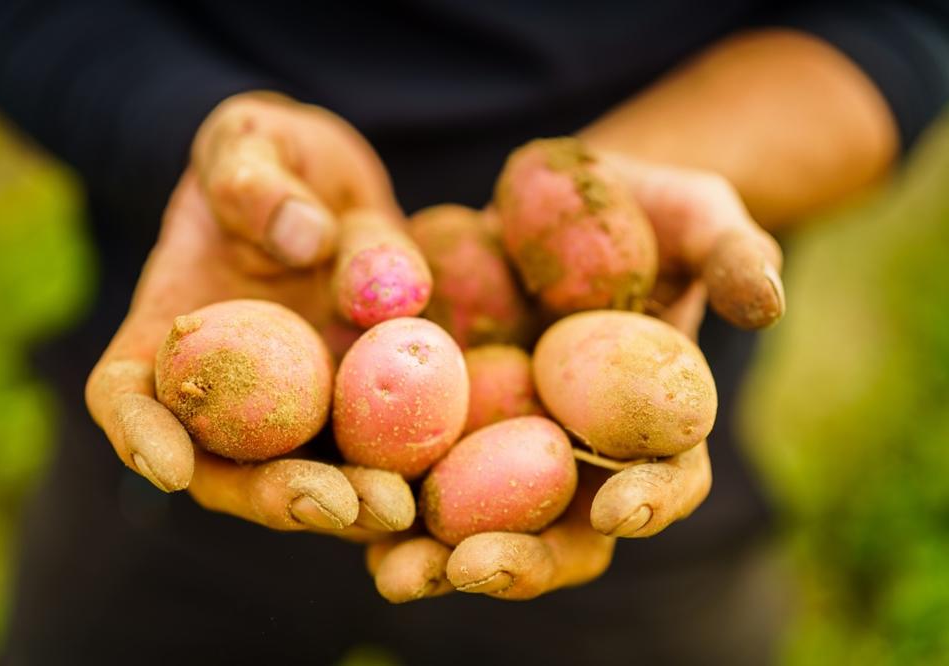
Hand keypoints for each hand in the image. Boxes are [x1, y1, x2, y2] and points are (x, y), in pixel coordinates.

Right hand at [85, 92, 412, 536]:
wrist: (329, 182)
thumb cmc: (270, 154)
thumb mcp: (252, 140)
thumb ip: (257, 179)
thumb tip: (306, 240)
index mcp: (171, 326)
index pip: (127, 392)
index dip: (138, 435)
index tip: (169, 469)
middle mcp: (228, 383)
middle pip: (227, 465)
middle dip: (274, 496)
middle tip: (336, 505)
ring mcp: (295, 401)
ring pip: (306, 473)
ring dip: (346, 505)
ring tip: (398, 508)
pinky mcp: (357, 402)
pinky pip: (374, 446)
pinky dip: (399, 473)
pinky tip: (438, 483)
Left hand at [365, 150, 781, 600]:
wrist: (555, 201)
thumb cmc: (641, 210)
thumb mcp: (696, 214)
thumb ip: (732, 255)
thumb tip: (766, 302)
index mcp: (652, 424)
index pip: (665, 479)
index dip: (652, 498)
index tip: (621, 506)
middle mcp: (579, 454)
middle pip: (561, 532)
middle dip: (524, 559)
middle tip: (477, 568)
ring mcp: (507, 446)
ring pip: (478, 524)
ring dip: (438, 557)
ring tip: (397, 571)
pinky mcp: (442, 422)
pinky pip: (411, 471)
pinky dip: (382, 500)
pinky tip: (345, 509)